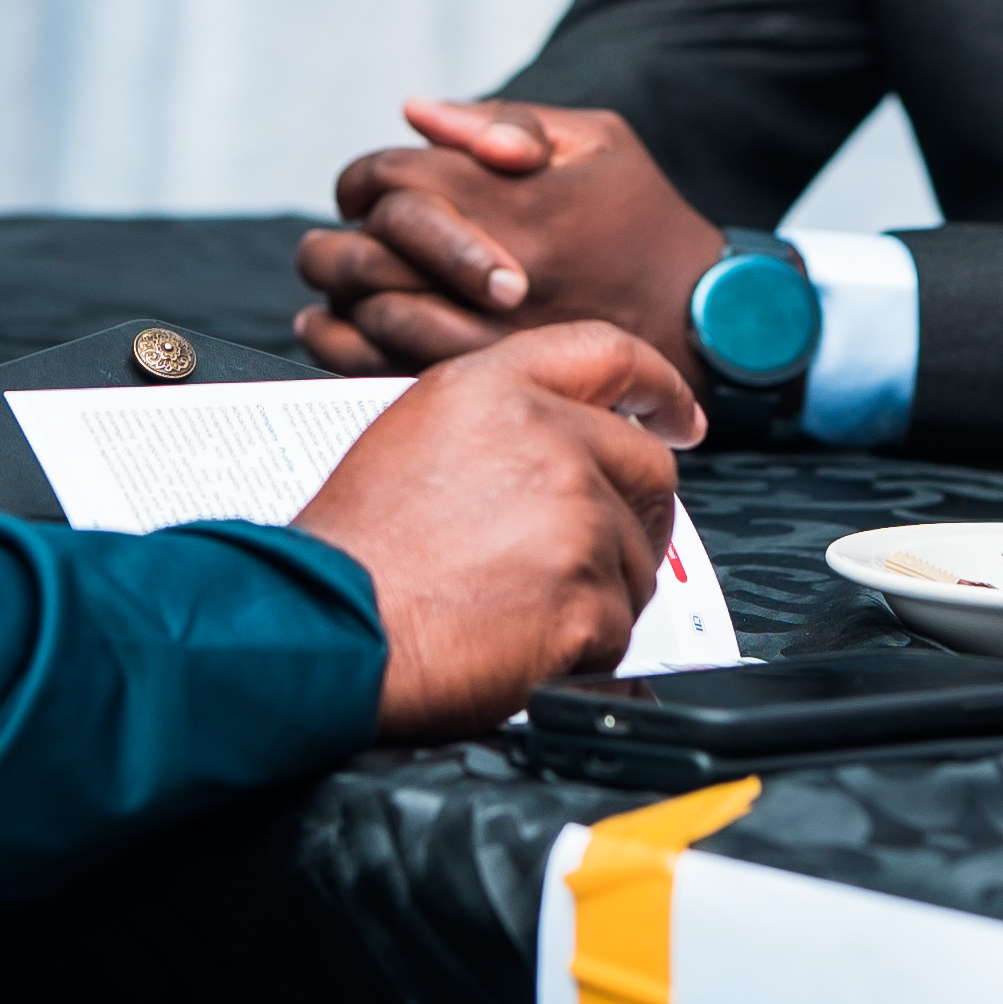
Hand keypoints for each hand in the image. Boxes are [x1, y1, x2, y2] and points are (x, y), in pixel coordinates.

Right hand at [293, 321, 702, 739]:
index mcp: (495, 390)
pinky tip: (522, 645)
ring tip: (521, 609)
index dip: (658, 386)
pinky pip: (618, 627)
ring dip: (597, 589)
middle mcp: (545, 440)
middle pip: (648, 466)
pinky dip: (583, 648)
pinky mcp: (586, 597)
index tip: (679, 413)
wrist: (323, 628)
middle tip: (597, 551)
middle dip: (637, 512)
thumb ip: (500, 423)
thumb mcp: (412, 436)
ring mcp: (574, 517)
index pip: (610, 355)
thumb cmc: (351, 552)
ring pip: (637, 557)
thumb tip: (567, 442)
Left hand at [295, 99, 721, 391]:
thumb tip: (415, 112)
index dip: (364, 181)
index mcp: (512, 196)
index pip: (389, 178)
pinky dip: (346, 348)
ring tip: (333, 286)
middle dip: (336, 241)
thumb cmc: (648, 222)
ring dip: (336, 294)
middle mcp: (492, 266)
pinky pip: (386, 369)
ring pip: (366, 312)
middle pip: (362, 247)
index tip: (368, 193)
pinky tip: (337, 330)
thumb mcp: (599, 142)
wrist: (706, 321)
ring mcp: (488, 331)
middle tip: (333, 244)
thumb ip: (502, 119)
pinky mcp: (489, 381)